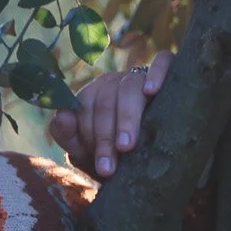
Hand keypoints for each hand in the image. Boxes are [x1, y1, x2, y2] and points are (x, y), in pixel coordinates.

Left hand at [47, 51, 173, 179]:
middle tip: (110, 169)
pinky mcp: (168, 69)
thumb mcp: (89, 151)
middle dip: (105, 138)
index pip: (85, 107)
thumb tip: (62, 117)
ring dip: (126, 118)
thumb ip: (69, 136)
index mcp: (92, 95)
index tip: (102, 166)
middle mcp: (113, 82)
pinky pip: (162, 62)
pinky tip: (152, 90)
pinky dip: (156, 73)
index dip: (90, 137)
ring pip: (129, 88)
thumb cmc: (118, 153)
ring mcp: (138, 75)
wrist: (153, 158)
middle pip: (106, 102)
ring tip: (126, 146)